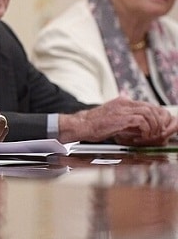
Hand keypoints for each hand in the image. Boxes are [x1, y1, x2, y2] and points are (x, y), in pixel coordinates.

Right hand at [59, 97, 177, 143]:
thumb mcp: (113, 119)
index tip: (155, 128)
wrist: (82, 125)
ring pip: (149, 113)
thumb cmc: (94, 125)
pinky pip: (142, 121)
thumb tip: (140, 128)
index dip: (154, 117)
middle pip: (151, 107)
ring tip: (149, 136)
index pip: (146, 105)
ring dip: (153, 126)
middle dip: (157, 121)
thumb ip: (127, 120)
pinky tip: (141, 137)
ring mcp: (123, 109)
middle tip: (156, 132)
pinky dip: (146, 130)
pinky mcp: (122, 118)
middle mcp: (124, 102)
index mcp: (122, 102)